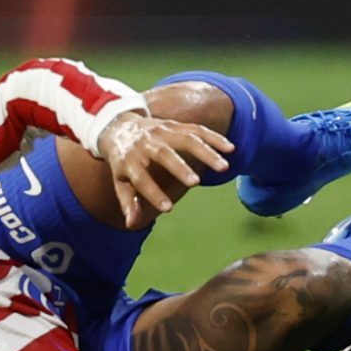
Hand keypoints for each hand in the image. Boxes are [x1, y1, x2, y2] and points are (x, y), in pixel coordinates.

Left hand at [95, 111, 232, 226]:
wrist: (119, 126)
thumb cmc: (124, 161)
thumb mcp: (120, 181)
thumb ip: (128, 202)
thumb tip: (131, 224)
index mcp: (129, 160)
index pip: (140, 178)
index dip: (152, 193)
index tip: (168, 208)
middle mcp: (145, 143)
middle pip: (163, 153)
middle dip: (179, 167)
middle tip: (195, 183)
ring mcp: (161, 131)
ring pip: (185, 138)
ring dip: (206, 151)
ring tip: (224, 168)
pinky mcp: (175, 125)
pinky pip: (196, 129)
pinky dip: (214, 138)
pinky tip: (230, 149)